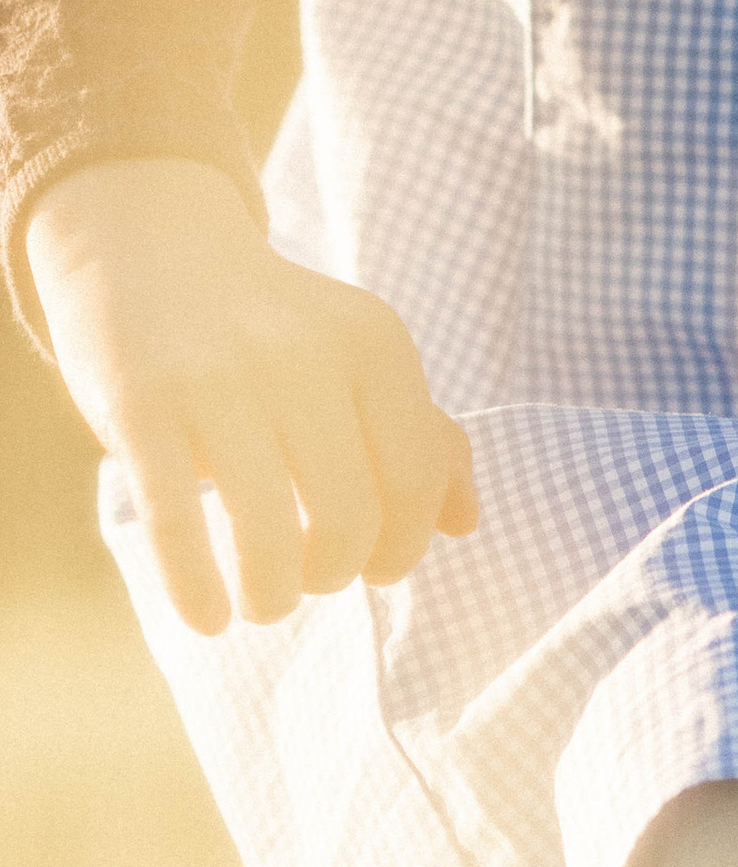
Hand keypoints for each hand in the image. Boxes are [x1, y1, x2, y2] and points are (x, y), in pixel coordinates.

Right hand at [24, 160, 476, 637]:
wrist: (150, 250)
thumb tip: (465, 523)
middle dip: (334, 574)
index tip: (375, 567)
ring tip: (264, 602)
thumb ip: (419, 433)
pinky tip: (208, 616)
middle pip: (349, 517)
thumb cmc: (271, 327)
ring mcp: (220, 380)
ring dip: (272, 595)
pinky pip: (176, 523)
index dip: (402, 545)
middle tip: (311, 579)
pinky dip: (197, 590)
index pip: (417, 480)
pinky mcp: (143, 405)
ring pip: (267, 533)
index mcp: (375, 343)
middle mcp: (306, 356)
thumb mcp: (358, 357)